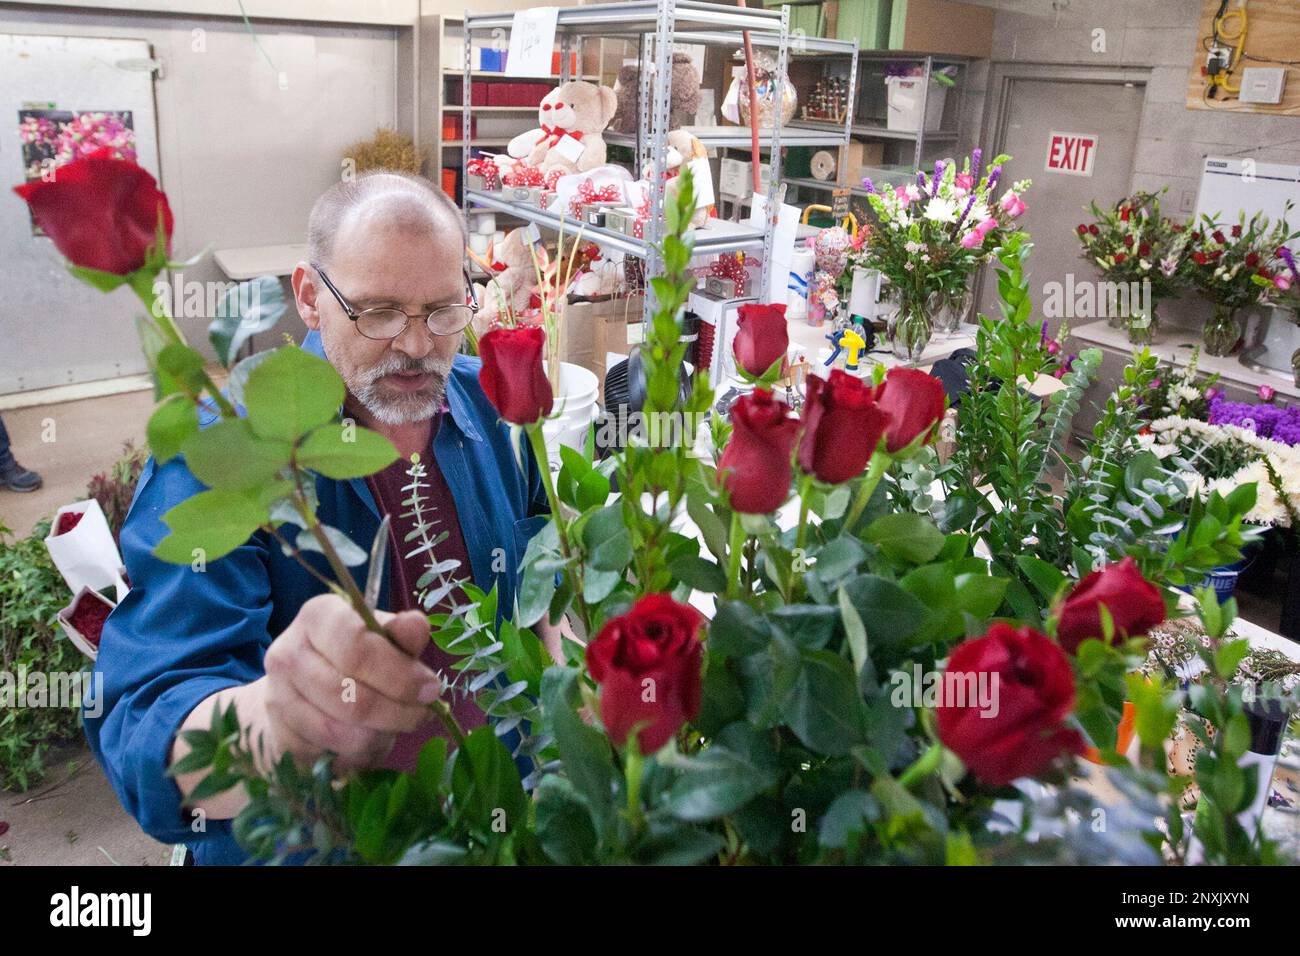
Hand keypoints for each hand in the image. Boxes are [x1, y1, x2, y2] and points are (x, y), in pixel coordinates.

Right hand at [254, 594, 440, 770]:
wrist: (303, 690)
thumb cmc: (354, 656)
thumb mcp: (383, 637)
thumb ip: (402, 635)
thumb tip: (417, 626)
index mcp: (317, 616)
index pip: (356, 646)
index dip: (399, 673)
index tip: (431, 689)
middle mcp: (287, 653)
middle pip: (350, 695)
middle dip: (397, 711)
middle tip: (422, 715)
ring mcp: (277, 697)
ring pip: (340, 732)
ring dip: (380, 736)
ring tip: (396, 726)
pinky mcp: (279, 737)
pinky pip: (328, 756)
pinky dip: (358, 755)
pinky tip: (370, 741)